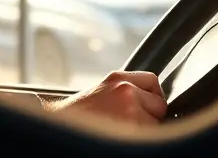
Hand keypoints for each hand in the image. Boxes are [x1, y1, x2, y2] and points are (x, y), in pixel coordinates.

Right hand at [46, 70, 166, 126]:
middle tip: (132, 122)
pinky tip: (123, 138)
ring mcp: (130, 111)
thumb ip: (126, 89)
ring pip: (155, 123)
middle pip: (159, 103)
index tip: (147, 106)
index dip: (151, 96)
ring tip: (123, 131)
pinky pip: (148, 137)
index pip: (152, 80)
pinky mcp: (130, 130)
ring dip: (145, 129)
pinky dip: (139, 140)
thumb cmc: (79, 115)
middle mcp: (125, 90)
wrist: (58, 127)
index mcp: (117, 77)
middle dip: (151, 114)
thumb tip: (151, 99)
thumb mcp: (103, 91)